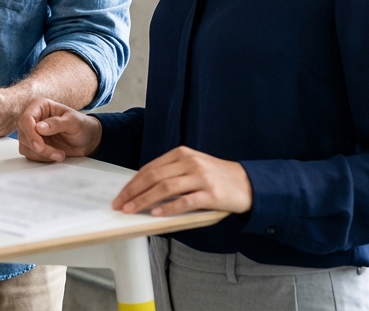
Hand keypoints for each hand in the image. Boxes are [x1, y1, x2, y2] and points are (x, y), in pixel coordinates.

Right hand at [17, 98, 102, 161]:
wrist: (87, 140)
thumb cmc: (82, 126)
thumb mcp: (74, 122)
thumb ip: (57, 123)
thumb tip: (39, 127)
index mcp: (40, 106)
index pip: (25, 119)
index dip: (30, 134)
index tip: (40, 146)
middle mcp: (33, 118)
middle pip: (24, 135)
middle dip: (40, 148)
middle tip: (57, 154)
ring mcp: (32, 132)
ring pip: (25, 146)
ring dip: (42, 154)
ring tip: (60, 154)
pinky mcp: (33, 144)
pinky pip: (29, 154)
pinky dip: (41, 158)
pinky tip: (54, 155)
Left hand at [113, 146, 252, 215]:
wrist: (249, 183)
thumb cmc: (216, 177)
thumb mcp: (192, 167)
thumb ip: (171, 174)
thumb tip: (142, 190)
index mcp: (182, 154)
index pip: (150, 168)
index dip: (132, 183)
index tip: (120, 195)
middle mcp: (190, 163)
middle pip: (153, 177)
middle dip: (133, 192)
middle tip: (119, 205)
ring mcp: (201, 177)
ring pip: (165, 188)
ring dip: (144, 200)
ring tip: (131, 210)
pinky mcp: (211, 193)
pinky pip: (184, 201)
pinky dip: (168, 208)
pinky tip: (156, 214)